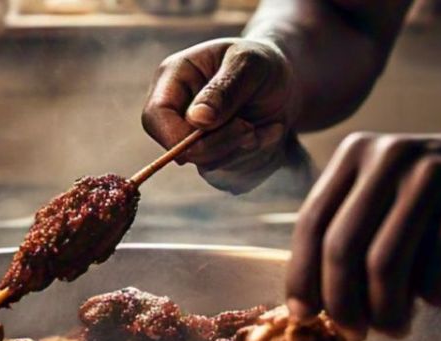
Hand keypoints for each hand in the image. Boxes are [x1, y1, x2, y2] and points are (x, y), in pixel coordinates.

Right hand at [142, 38, 300, 192]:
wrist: (285, 82)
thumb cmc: (263, 63)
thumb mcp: (249, 64)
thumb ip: (224, 89)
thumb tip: (198, 119)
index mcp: (173, 80)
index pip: (155, 118)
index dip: (180, 136)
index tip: (218, 129)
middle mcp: (178, 114)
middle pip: (182, 151)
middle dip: (224, 144)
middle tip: (253, 127)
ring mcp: (195, 141)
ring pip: (210, 168)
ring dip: (247, 153)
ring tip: (272, 125)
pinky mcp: (216, 161)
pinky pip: (231, 179)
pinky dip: (257, 162)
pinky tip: (269, 137)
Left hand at [285, 132, 440, 336]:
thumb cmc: (437, 199)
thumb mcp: (384, 195)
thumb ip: (347, 233)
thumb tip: (310, 309)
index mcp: (356, 154)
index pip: (312, 224)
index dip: (302, 278)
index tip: (306, 316)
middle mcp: (389, 157)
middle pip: (343, 249)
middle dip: (343, 305)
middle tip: (356, 333)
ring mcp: (433, 174)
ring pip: (386, 265)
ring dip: (387, 313)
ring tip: (396, 327)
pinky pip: (437, 270)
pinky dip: (433, 298)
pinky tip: (439, 297)